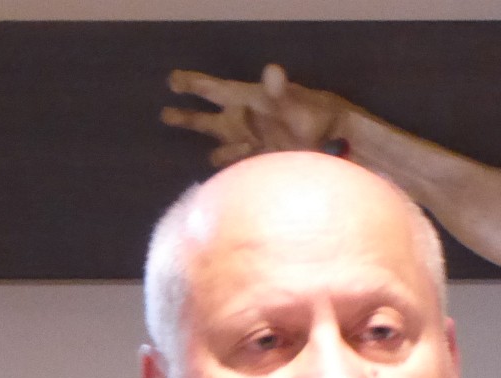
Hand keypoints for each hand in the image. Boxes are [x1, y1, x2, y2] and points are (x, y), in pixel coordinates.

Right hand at [162, 64, 355, 167]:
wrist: (335, 140)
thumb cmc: (312, 113)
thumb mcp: (293, 100)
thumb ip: (279, 90)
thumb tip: (273, 71)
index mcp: (246, 100)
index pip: (213, 89)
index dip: (192, 84)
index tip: (172, 81)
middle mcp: (244, 121)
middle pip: (208, 119)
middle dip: (187, 117)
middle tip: (165, 114)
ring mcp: (253, 144)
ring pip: (223, 146)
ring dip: (215, 152)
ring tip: (210, 158)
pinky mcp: (263, 164)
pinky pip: (240, 167)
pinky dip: (233, 173)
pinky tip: (226, 183)